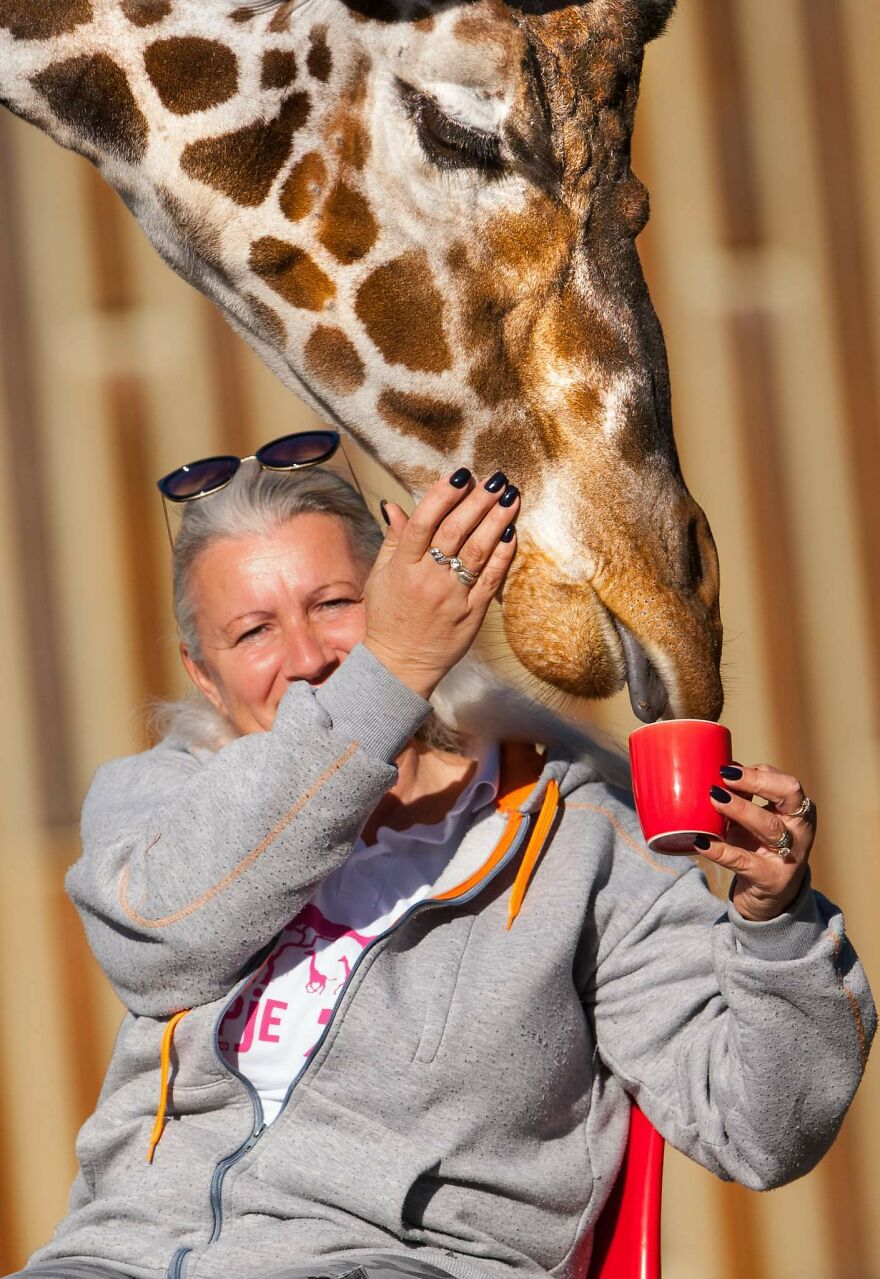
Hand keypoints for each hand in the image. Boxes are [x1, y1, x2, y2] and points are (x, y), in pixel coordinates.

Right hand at [363, 469, 518, 698]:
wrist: (399, 665)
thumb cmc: (387, 618)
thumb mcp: (381, 576)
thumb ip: (394, 539)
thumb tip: (395, 505)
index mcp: (403, 567)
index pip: (424, 522)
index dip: (442, 496)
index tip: (460, 475)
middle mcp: (428, 579)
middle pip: (456, 532)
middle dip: (478, 501)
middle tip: (494, 479)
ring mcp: (452, 597)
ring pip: (478, 551)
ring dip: (497, 520)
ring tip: (511, 496)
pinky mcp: (472, 614)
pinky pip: (491, 579)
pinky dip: (503, 554)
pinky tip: (512, 532)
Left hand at [695, 764, 816, 920]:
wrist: (770, 898)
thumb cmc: (760, 848)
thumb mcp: (756, 820)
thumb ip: (743, 797)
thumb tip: (718, 770)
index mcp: (798, 811)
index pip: (785, 783)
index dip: (759, 772)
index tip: (729, 768)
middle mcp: (800, 829)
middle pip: (788, 795)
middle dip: (756, 782)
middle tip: (724, 777)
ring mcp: (790, 855)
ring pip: (769, 826)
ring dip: (740, 809)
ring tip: (714, 799)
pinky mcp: (771, 878)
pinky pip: (744, 861)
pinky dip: (721, 850)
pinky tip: (701, 842)